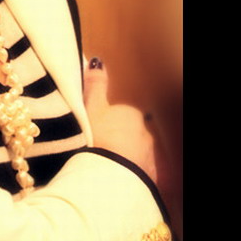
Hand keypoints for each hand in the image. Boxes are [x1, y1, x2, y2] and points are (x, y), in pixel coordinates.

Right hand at [84, 59, 157, 182]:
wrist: (110, 176)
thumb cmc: (98, 136)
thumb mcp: (90, 107)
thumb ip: (95, 85)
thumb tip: (98, 61)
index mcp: (131, 113)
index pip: (125, 112)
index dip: (113, 118)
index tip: (101, 126)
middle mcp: (146, 132)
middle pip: (134, 131)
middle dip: (123, 136)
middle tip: (104, 145)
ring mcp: (150, 156)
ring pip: (139, 152)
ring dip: (128, 155)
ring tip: (110, 163)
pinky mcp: (150, 178)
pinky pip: (141, 172)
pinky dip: (133, 173)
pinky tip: (121, 178)